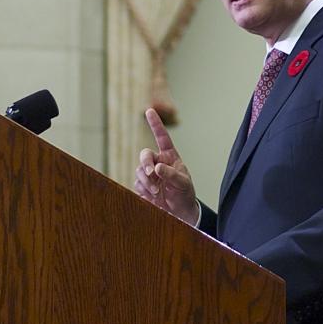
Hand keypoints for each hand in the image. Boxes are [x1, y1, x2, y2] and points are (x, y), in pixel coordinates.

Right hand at [134, 108, 198, 225]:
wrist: (180, 212)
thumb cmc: (185, 194)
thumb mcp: (183, 183)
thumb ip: (171, 174)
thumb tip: (157, 168)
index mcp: (169, 156)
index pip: (162, 137)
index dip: (155, 124)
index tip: (149, 111)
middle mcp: (157, 162)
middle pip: (144, 155)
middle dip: (146, 164)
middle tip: (152, 175)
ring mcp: (149, 174)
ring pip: (140, 171)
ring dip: (146, 182)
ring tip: (157, 192)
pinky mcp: (143, 186)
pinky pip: (137, 184)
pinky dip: (144, 190)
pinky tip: (153, 197)